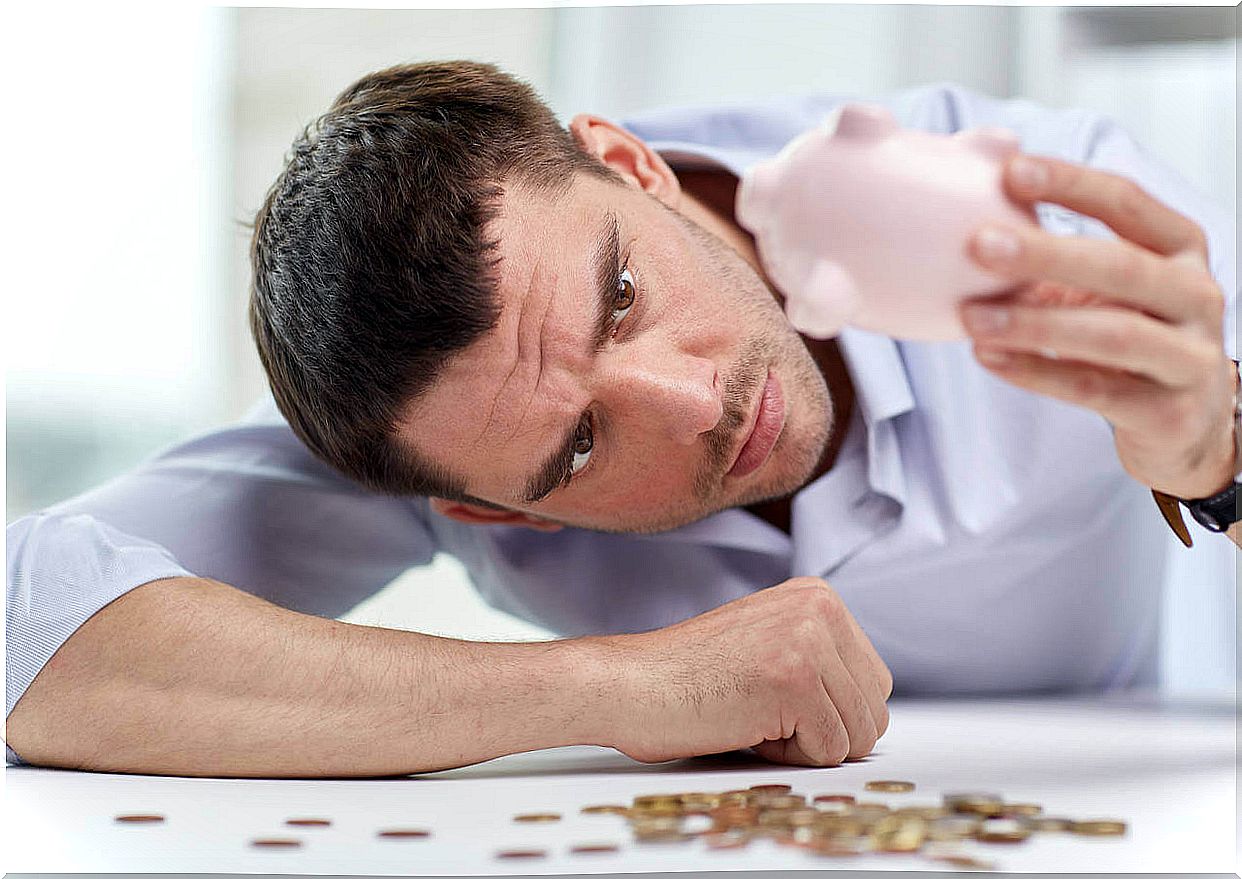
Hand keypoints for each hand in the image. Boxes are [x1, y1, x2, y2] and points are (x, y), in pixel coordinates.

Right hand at [604, 577, 891, 766]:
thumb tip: (873, 714)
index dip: (827, 711)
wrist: (629, 685)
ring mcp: (808, 641)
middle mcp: (819, 608)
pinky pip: (829, 751)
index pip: (874, 683)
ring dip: (804, 745)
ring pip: (858, 735)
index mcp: (818, 596)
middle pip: (875, 710)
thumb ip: (823, 660)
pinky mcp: (795, 680)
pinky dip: (787, 757)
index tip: (772, 697)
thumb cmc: (688, 678)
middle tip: (760, 710)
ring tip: (751, 714)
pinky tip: (744, 725)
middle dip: (824, 731)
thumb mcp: (770, 644)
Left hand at [960, 154, 1234, 499]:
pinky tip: (990, 357)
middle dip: (1047, 254)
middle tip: (980, 244)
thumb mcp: (1101, 285)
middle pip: (1122, 267)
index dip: (1071, 184)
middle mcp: (1197, 295)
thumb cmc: (1129, 334)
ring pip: (1113, 334)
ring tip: (972, 317)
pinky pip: (1095, 389)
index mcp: (1180, 248)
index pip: (1127, 203)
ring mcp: (1191, 356)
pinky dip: (1037, 373)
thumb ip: (1052, 252)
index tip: (1011, 172)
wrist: (1183, 421)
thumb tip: (977, 201)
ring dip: (1035, 324)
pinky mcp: (1169, 413)